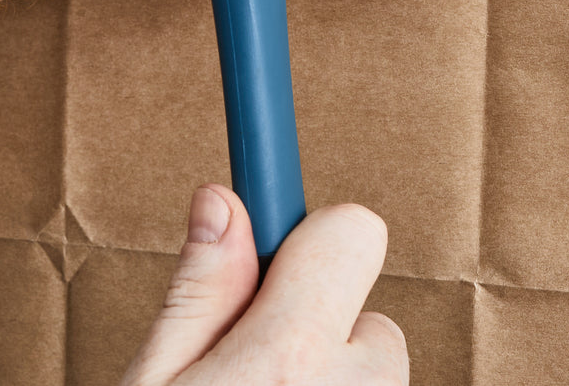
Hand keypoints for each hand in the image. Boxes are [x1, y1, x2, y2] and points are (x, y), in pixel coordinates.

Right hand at [121, 185, 406, 385]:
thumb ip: (198, 295)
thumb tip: (222, 201)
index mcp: (291, 358)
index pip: (352, 232)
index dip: (308, 238)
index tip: (287, 234)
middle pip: (363, 315)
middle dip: (315, 329)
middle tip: (251, 371)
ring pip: (371, 375)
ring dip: (330, 383)